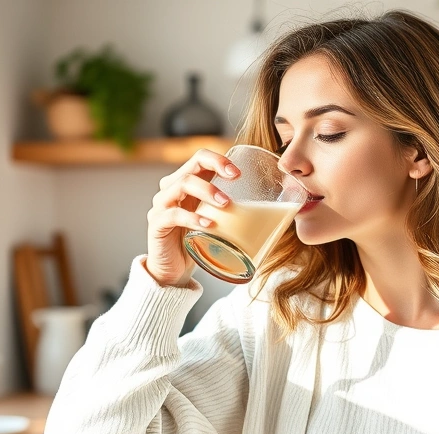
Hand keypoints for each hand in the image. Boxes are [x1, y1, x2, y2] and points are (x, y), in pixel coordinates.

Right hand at [145, 149, 238, 285]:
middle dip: (215, 168)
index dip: (218, 159)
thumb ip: (236, 210)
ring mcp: (161, 206)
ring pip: (182, 185)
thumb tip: (281, 211)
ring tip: (226, 203)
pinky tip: (208, 224)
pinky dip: (193, 218)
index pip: (199, 159)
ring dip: (207, 190)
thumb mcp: (218, 221)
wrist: (174, 271)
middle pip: (191, 167)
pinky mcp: (157, 225)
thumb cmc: (199, 243)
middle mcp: (171, 190)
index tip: (238, 172)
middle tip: (235, 179)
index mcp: (187, 184)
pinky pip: (173, 215)